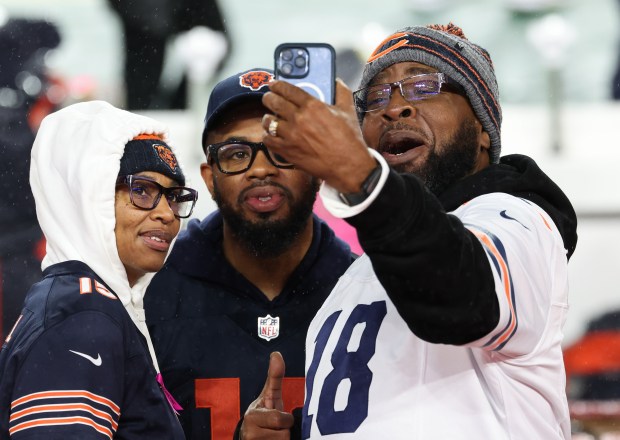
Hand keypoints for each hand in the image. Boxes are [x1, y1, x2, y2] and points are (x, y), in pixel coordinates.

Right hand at [239, 352, 293, 439]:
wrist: (250, 436)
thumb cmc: (263, 414)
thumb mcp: (269, 396)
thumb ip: (274, 377)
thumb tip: (276, 354)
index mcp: (252, 417)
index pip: (280, 419)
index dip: (285, 419)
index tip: (280, 417)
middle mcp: (251, 435)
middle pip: (284, 435)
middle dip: (285, 430)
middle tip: (277, 428)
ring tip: (274, 436)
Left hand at [261, 79, 376, 193]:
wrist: (348, 166)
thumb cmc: (350, 139)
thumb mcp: (348, 110)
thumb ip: (341, 91)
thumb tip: (336, 80)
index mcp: (312, 106)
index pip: (288, 90)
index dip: (277, 85)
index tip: (273, 85)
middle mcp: (298, 118)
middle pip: (274, 102)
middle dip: (268, 98)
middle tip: (268, 98)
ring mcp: (290, 135)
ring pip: (268, 122)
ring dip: (267, 118)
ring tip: (270, 119)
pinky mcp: (287, 151)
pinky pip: (268, 140)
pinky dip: (267, 136)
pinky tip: (271, 135)